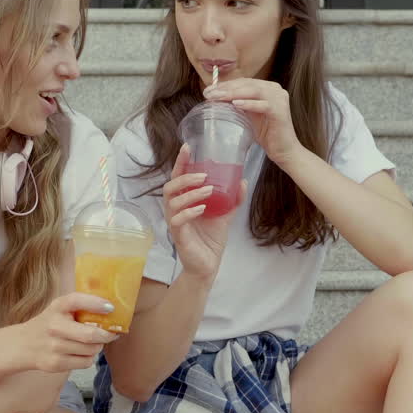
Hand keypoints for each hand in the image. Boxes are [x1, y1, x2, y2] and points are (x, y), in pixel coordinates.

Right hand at [17, 293, 117, 372]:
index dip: (96, 303)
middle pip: (90, 334)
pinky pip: (85, 362)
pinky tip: (82, 353)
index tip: (110, 307)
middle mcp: (54, 326)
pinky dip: (89, 358)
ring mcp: (54, 347)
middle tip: (111, 333)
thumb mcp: (59, 309)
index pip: (77, 300)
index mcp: (57, 307)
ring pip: (91, 350)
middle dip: (106, 335)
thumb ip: (81, 306)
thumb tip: (112, 309)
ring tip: (93, 343)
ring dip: (97, 347)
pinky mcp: (55, 364)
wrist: (23, 345)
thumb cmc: (49, 324)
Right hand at [162, 144, 246, 280]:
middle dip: (185, 177)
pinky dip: (189, 212)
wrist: (208, 265)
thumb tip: (243, 179)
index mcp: (184, 201)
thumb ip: (232, 199)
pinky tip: (202, 209)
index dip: (181, 162)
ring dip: (190, 193)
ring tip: (208, 191)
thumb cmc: (211, 239)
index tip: (188, 147)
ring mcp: (175, 223)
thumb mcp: (225, 215)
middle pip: (170, 187)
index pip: (178, 178)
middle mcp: (176, 210)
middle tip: (203, 175)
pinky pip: (177, 220)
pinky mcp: (178, 235)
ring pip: (172, 202)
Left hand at [205, 78, 301, 164]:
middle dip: (226, 88)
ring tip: (217, 98)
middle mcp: (275, 90)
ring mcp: (279, 99)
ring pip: (253, 91)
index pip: (244, 82)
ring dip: (233, 94)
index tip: (208, 91)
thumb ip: (238, 104)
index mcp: (268, 88)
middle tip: (208, 94)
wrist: (284, 151)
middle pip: (247, 84)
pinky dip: (249, 104)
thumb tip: (216, 98)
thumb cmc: (266, 134)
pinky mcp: (280, 111)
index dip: (225, 84)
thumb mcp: (249, 115)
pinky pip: (263, 105)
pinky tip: (235, 105)